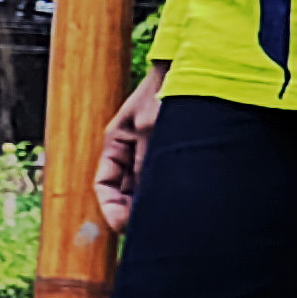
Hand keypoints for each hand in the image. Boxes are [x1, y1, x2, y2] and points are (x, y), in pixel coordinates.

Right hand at [93, 64, 167, 234]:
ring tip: (163, 219)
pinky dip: (168, 192)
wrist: (192, 68)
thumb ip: (145, 160)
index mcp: (116, 144)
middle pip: (124, 191)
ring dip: (150, 203)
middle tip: (145, 229)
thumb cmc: (165, 90)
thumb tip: (141, 193)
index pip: (104, 184)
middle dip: (130, 211)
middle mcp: (132, 152)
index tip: (123, 225)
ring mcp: (153, 153)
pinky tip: (178, 203)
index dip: (110, 207)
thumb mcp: (151, 126)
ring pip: (145, 188)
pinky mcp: (173, 153)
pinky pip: (165, 180)